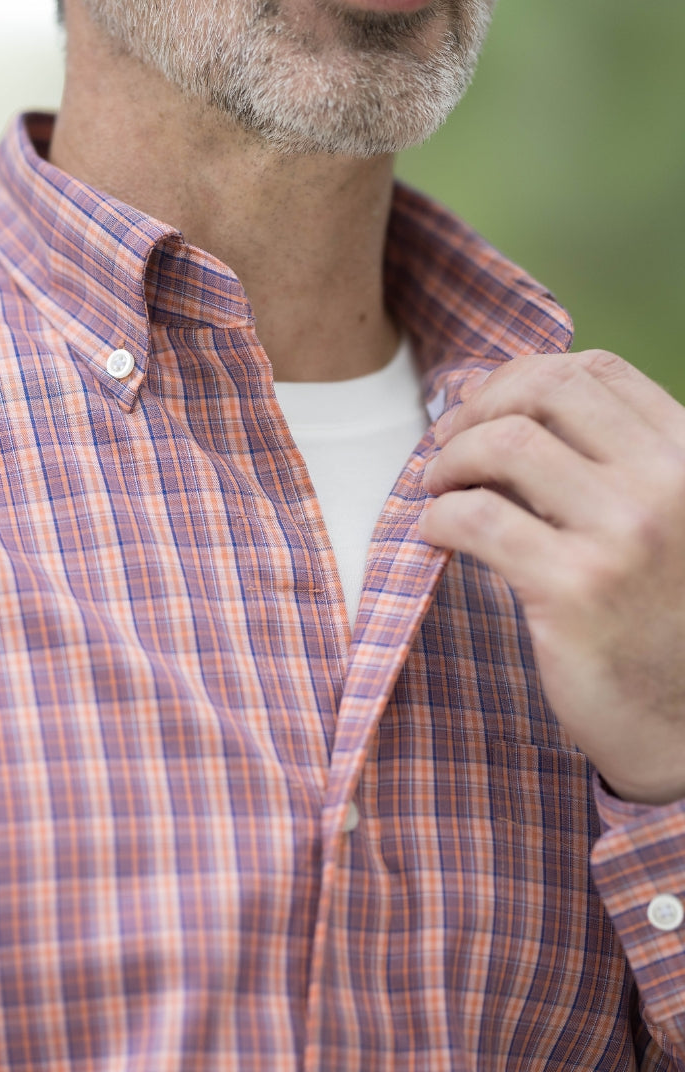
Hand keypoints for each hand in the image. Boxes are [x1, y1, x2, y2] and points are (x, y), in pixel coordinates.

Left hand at [419, 350, 684, 805]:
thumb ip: (608, 465)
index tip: (476, 411)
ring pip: (505, 444)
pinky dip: (438, 518)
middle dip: (474, 409)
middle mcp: (667, 483)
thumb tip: (499, 407)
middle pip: (544, 391)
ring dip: (448, 460)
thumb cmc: (659, 619)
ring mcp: (625, 533)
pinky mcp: (575, 588)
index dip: (516, 378)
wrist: (684, 723)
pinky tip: (435, 535)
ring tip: (434, 490)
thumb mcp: (661, 522)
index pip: (594, 371)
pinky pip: (477, 518)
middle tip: (442, 447)